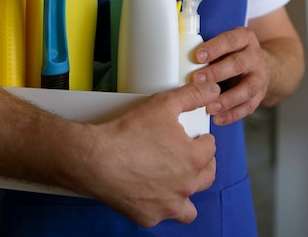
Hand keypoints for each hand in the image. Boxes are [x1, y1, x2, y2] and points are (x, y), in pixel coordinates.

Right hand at [74, 82, 218, 227]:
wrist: (95, 159)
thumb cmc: (127, 133)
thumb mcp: (163, 104)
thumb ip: (191, 96)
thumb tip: (212, 90)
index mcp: (194, 159)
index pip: (210, 148)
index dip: (202, 140)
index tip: (195, 138)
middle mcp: (186, 185)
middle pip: (206, 176)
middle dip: (202, 165)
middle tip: (189, 156)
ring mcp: (168, 204)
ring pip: (189, 207)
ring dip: (186, 194)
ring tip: (176, 182)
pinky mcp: (149, 216)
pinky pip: (162, 215)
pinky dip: (160, 206)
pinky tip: (151, 194)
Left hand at [193, 27, 269, 124]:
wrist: (258, 65)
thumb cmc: (232, 54)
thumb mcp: (224, 44)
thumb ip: (209, 51)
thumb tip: (181, 59)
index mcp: (245, 38)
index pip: (230, 40)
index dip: (214, 48)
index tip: (197, 56)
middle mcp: (255, 56)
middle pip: (238, 64)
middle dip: (216, 73)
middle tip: (196, 80)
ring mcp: (260, 76)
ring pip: (247, 89)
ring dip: (227, 99)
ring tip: (209, 106)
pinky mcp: (260, 95)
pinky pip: (248, 107)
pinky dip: (232, 114)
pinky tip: (218, 118)